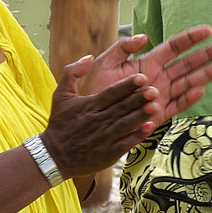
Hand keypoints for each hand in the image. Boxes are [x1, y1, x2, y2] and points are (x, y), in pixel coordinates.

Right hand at [41, 56, 163, 178]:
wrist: (55, 155)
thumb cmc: (60, 123)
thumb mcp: (60, 95)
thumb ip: (72, 72)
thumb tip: (89, 57)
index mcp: (89, 105)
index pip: (111, 93)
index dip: (127, 85)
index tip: (142, 77)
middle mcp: (98, 120)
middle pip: (122, 107)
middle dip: (139, 98)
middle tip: (155, 90)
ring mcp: (104, 137)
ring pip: (126, 124)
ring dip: (141, 115)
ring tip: (156, 106)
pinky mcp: (109, 153)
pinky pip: (126, 142)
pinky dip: (137, 135)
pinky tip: (150, 127)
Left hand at [80, 25, 211, 125]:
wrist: (92, 116)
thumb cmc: (96, 88)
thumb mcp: (105, 63)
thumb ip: (122, 48)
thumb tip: (144, 37)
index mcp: (147, 62)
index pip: (173, 47)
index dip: (190, 38)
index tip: (207, 30)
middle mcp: (159, 77)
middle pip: (187, 63)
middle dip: (206, 54)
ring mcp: (161, 95)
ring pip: (188, 82)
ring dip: (205, 75)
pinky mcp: (159, 113)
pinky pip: (177, 104)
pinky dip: (188, 98)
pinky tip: (200, 89)